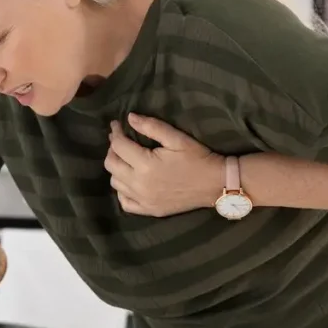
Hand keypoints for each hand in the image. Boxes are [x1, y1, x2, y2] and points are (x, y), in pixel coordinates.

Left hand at [105, 113, 223, 216]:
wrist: (215, 184)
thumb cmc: (197, 158)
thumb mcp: (177, 138)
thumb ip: (152, 127)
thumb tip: (129, 117)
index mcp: (146, 165)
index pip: (119, 146)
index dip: (115, 133)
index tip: (117, 125)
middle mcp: (140, 184)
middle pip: (111, 165)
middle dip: (113, 150)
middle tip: (120, 141)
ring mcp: (143, 200)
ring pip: (115, 183)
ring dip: (116, 169)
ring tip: (125, 159)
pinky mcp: (149, 210)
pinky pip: (124, 202)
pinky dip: (122, 191)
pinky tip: (129, 182)